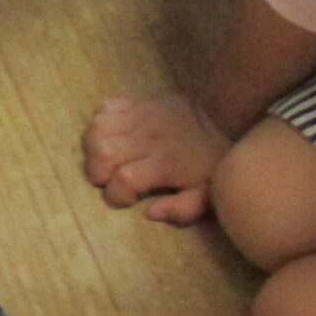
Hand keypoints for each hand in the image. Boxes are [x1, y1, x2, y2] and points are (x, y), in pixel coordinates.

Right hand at [83, 93, 231, 223]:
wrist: (223, 115)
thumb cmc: (212, 160)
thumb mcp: (209, 194)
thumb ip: (183, 210)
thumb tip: (150, 213)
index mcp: (164, 164)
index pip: (123, 180)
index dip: (116, 196)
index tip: (127, 199)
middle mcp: (146, 139)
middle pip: (102, 153)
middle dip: (97, 173)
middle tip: (108, 179)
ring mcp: (138, 117)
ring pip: (96, 128)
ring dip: (92, 148)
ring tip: (104, 159)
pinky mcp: (134, 102)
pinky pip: (104, 108)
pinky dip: (101, 123)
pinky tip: (112, 135)